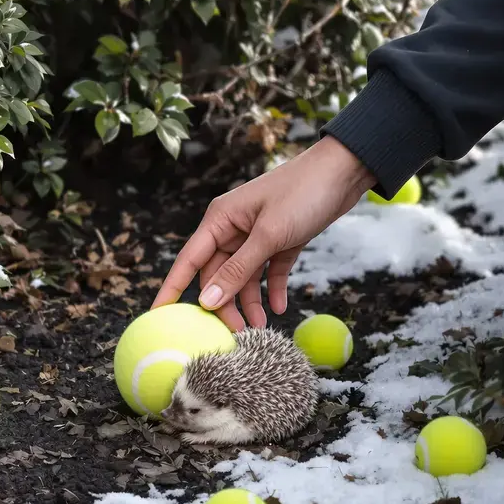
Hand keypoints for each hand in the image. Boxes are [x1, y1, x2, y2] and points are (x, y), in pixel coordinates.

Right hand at [151, 135, 377, 330]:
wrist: (345, 170)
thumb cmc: (303, 192)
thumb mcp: (269, 235)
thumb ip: (238, 270)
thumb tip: (207, 301)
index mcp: (220, 220)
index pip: (188, 261)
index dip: (172, 289)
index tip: (158, 315)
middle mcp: (232, 228)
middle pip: (217, 275)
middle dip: (224, 304)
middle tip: (235, 334)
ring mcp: (256, 235)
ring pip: (243, 277)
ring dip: (249, 302)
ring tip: (260, 327)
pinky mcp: (281, 241)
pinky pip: (269, 272)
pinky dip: (272, 289)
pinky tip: (278, 308)